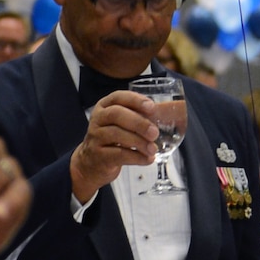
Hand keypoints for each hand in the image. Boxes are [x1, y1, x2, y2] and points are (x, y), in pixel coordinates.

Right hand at [68, 89, 158, 204]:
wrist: (92, 163)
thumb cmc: (113, 139)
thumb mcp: (122, 124)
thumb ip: (139, 117)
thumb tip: (167, 113)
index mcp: (105, 106)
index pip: (118, 97)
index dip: (135, 100)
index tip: (152, 107)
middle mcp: (98, 119)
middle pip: (116, 114)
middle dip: (139, 122)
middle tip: (155, 133)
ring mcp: (96, 137)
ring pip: (117, 135)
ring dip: (139, 142)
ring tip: (153, 149)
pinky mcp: (99, 155)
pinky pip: (118, 154)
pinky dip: (136, 157)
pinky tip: (148, 159)